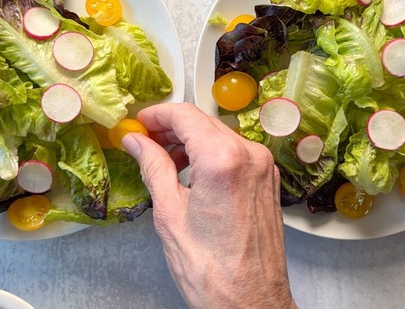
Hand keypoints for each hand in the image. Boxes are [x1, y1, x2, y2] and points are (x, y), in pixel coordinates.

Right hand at [122, 103, 296, 308]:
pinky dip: (209, 154)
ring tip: (162, 160)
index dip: (156, 115)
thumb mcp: (169, 213)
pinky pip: (234, 153)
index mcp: (223, 159)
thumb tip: (136, 142)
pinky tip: (190, 173)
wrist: (250, 302)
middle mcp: (249, 155)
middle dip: (171, 128)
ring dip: (190, 141)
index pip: (185, 115)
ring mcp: (263, 168)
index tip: (138, 124)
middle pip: (203, 122)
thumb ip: (153, 167)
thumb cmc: (211, 269)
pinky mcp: (267, 181)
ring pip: (219, 136)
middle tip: (143, 141)